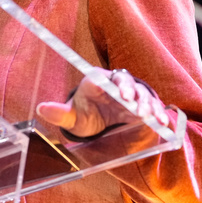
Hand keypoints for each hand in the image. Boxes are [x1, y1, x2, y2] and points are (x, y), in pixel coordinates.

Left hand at [36, 68, 169, 138]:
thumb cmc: (86, 115)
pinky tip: (160, 121)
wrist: (102, 124)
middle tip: (128, 100)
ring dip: (144, 102)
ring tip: (145, 114)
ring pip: (140, 92)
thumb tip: (41, 108)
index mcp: (95, 83)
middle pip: (123, 80)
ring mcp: (131, 94)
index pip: (98, 78)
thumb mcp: (73, 117)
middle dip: (127, 89)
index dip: (103, 82)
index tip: (103, 88)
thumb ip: (59, 113)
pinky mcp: (143, 105)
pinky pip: (152, 106)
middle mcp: (114, 85)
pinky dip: (157, 112)